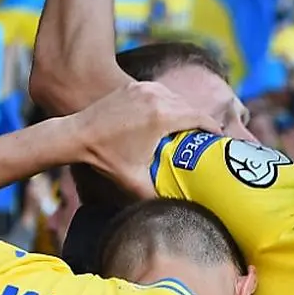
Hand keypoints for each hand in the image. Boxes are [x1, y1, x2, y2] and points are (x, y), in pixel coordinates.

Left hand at [70, 82, 220, 197]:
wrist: (75, 135)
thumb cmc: (104, 158)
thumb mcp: (134, 180)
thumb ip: (158, 195)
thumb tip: (179, 209)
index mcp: (162, 115)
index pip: (200, 117)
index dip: (213, 129)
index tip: (218, 140)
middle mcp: (157, 96)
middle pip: (190, 107)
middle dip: (200, 122)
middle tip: (203, 139)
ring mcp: (145, 87)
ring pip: (177, 98)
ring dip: (184, 112)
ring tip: (187, 130)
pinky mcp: (135, 85)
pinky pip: (162, 93)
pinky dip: (168, 104)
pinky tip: (167, 119)